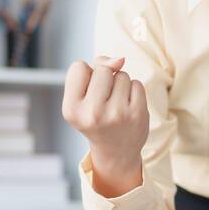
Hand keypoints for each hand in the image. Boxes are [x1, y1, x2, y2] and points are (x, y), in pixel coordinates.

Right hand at [62, 55, 147, 195]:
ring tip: (115, 105)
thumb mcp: (83, 96)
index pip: (78, 67)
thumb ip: (95, 68)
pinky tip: (127, 107)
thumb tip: (121, 59)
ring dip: (120, 85)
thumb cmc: (96, 116)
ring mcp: (117, 114)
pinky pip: (136, 84)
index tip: (87, 94)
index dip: (85, 75)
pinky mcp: (137, 114)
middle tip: (103, 101)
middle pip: (102, 69)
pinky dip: (133, 91)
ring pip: (121, 75)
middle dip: (105, 79)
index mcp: (71, 109)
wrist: (115, 150)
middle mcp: (92, 113)